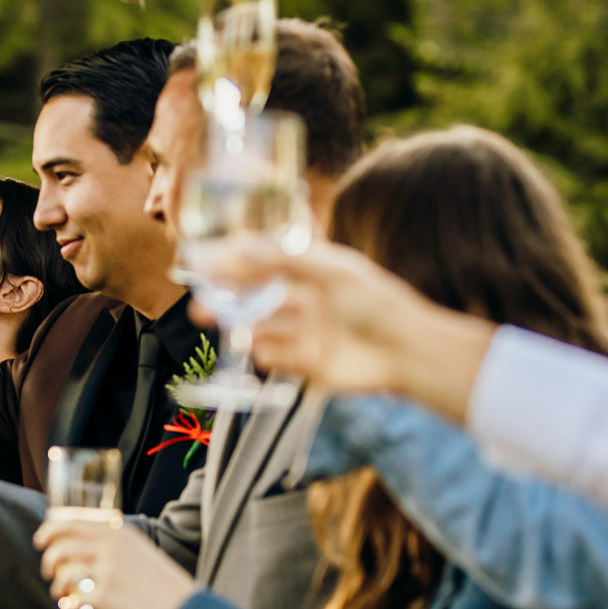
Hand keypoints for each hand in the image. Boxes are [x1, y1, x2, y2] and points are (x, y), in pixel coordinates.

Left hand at [32, 516, 193, 608]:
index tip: (42, 539)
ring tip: (59, 590)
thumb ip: (111, 543)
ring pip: (63, 570)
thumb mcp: (139, 550)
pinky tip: (70, 607)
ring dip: (55, 582)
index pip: (73, 521)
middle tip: (48, 569)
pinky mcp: (104, 596)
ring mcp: (107, 571)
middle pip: (62, 543)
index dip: (51, 528)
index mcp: (119, 531)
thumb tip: (75, 545)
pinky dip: (67, 603)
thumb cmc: (159, 583)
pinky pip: (72, 597)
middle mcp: (111, 547)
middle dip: (49, 555)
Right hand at [190, 240, 493, 422]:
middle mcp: (309, 300)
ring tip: (219, 324)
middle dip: (229, 298)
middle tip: (201, 304)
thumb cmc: (375, 303)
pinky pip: (276, 358)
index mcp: (315, 271)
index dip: (236, 262)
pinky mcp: (309, 363)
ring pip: (262, 327)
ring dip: (240, 326)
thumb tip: (238, 244)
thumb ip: (282, 260)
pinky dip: (263, 354)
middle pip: (258, 297)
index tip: (205, 263)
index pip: (266, 261)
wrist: (405, 352)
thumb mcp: (328, 271)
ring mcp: (307, 332)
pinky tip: (259, 350)